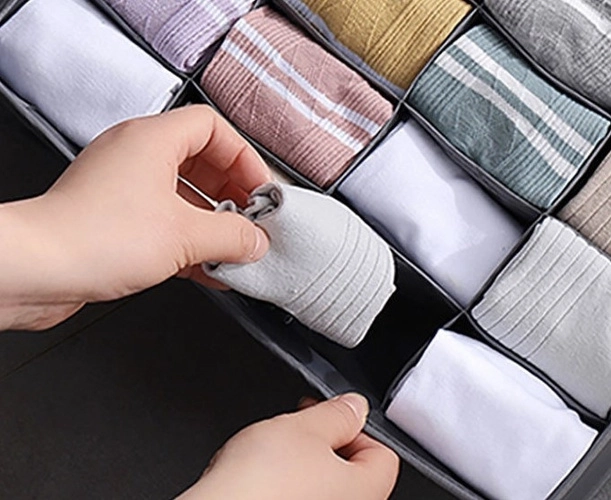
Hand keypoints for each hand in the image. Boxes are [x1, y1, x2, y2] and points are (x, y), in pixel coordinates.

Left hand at [0, 105, 272, 329]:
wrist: (35, 271)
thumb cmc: (92, 237)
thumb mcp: (184, 236)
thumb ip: (232, 236)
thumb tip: (255, 240)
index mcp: (153, 140)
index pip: (213, 128)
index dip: (244, 157)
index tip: (259, 190)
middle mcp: (136, 157)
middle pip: (202, 162)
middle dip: (231, 196)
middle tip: (250, 223)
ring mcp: (124, 189)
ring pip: (184, 197)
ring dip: (213, 225)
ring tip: (234, 252)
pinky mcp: (115, 220)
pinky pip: (165, 224)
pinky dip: (190, 243)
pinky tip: (209, 270)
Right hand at [178, 393, 399, 499]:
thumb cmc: (261, 484)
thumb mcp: (305, 427)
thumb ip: (338, 413)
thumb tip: (355, 407)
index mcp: (365, 491)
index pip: (384, 455)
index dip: (357, 427)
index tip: (333, 416)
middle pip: (350, 469)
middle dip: (324, 441)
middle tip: (300, 426)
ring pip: (319, 483)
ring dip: (300, 461)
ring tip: (273, 450)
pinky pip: (296, 497)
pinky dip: (282, 483)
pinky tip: (260, 474)